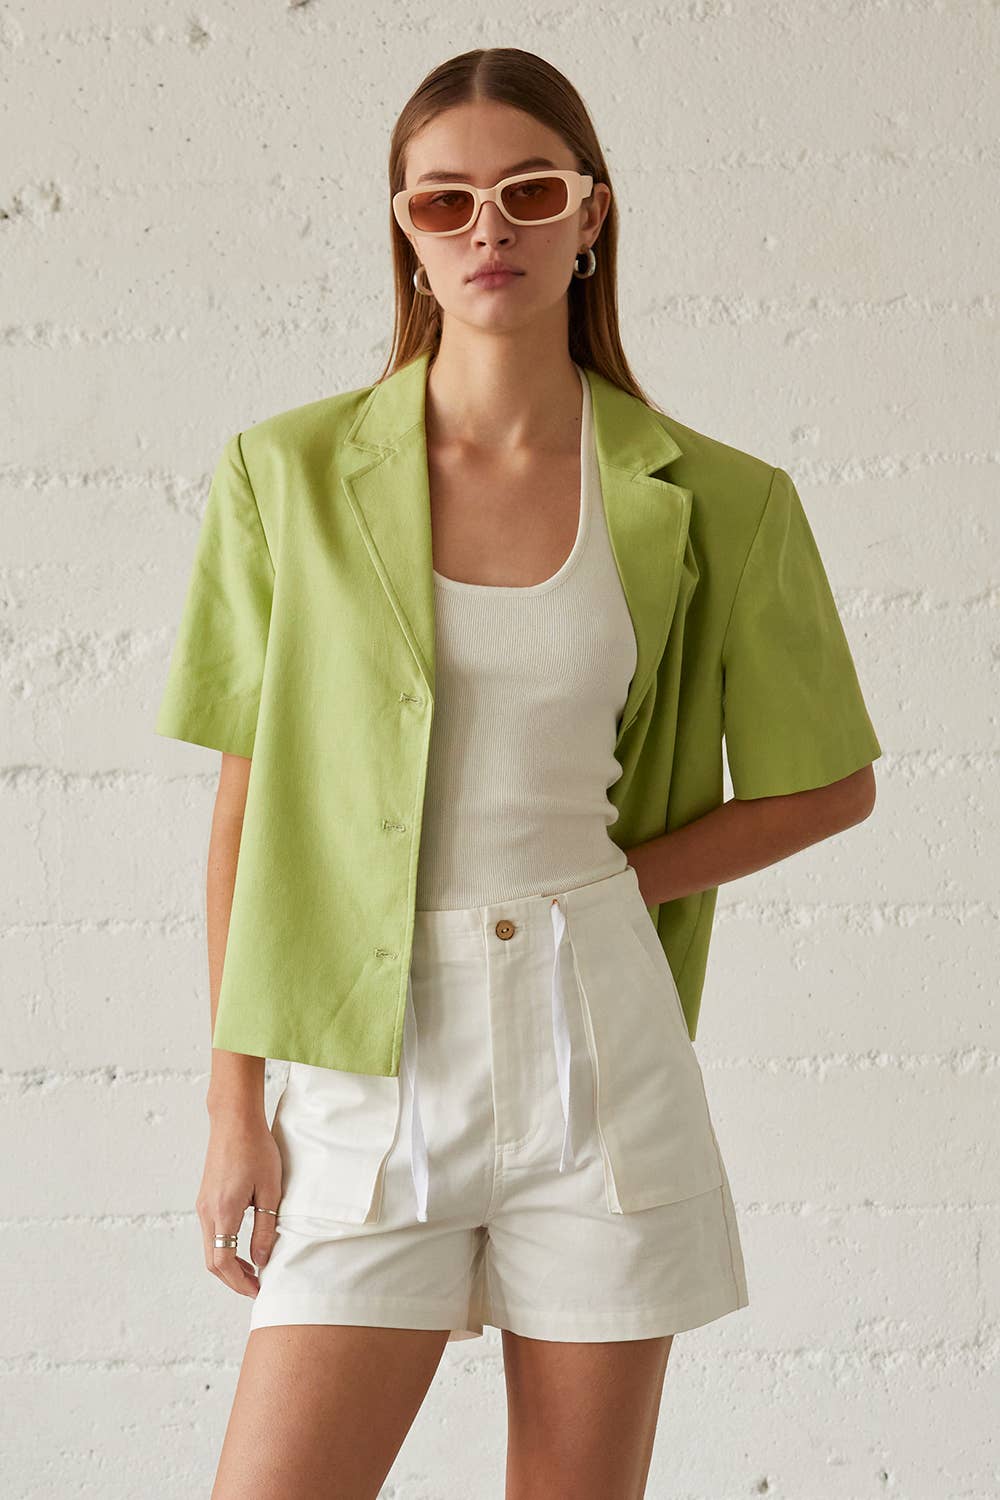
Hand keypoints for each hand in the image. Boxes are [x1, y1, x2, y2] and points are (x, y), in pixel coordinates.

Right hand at [195, 1108, 282, 1297]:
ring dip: (228, 1265)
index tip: (258, 1290)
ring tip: (253, 1270)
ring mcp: (202, 1205)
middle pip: (212, 1261)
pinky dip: (223, 1248)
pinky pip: (210, 1234)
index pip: (223, 1262)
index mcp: (223, 1212)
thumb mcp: (270, 1190)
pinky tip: (242, 1247)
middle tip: (257, 1286)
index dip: (240, 1282)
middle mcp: (207, 1212)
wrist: (234, 1121)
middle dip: (233, 1279)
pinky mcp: (205, 1198)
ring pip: (209, 1249)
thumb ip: (265, 1228)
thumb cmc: (256, 1149)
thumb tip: (261, 1260)